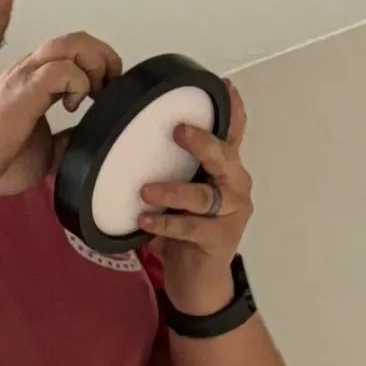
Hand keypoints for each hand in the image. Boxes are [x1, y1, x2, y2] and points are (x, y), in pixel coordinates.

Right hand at [0, 32, 122, 199]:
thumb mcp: (47, 151)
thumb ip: (66, 139)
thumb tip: (91, 137)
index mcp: (35, 80)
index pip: (75, 50)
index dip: (99, 66)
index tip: (108, 96)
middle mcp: (30, 70)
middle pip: (78, 38)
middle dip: (104, 59)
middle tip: (109, 91)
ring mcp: (25, 77)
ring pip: (71, 43)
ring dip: (93, 65)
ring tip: (93, 95)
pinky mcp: (22, 90)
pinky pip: (60, 69)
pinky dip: (77, 83)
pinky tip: (71, 107)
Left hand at [138, 81, 253, 308]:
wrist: (198, 280)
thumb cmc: (187, 228)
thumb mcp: (182, 191)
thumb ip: (172, 164)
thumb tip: (131, 128)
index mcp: (225, 169)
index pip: (232, 133)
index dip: (233, 110)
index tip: (225, 85)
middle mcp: (234, 186)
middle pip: (225, 157)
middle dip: (203, 142)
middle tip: (178, 130)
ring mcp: (231, 213)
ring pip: (204, 195)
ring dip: (174, 191)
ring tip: (146, 190)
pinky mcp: (219, 239)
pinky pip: (191, 227)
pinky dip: (166, 223)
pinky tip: (145, 220)